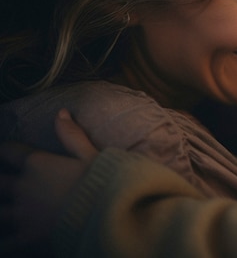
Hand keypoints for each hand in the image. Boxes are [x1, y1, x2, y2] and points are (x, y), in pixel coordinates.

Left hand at [0, 109, 97, 256]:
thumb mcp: (90, 154)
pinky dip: (3, 241)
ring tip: (4, 210)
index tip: (3, 151)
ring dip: (0, 210)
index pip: (10, 152)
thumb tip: (61, 111)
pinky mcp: (25, 236)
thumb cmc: (101, 183)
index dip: (4, 150)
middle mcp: (24, 187)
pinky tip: (5, 240)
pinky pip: (4, 242)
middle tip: (3, 183)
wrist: (107, 215)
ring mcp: (22, 213)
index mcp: (38, 164)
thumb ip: (72, 134)